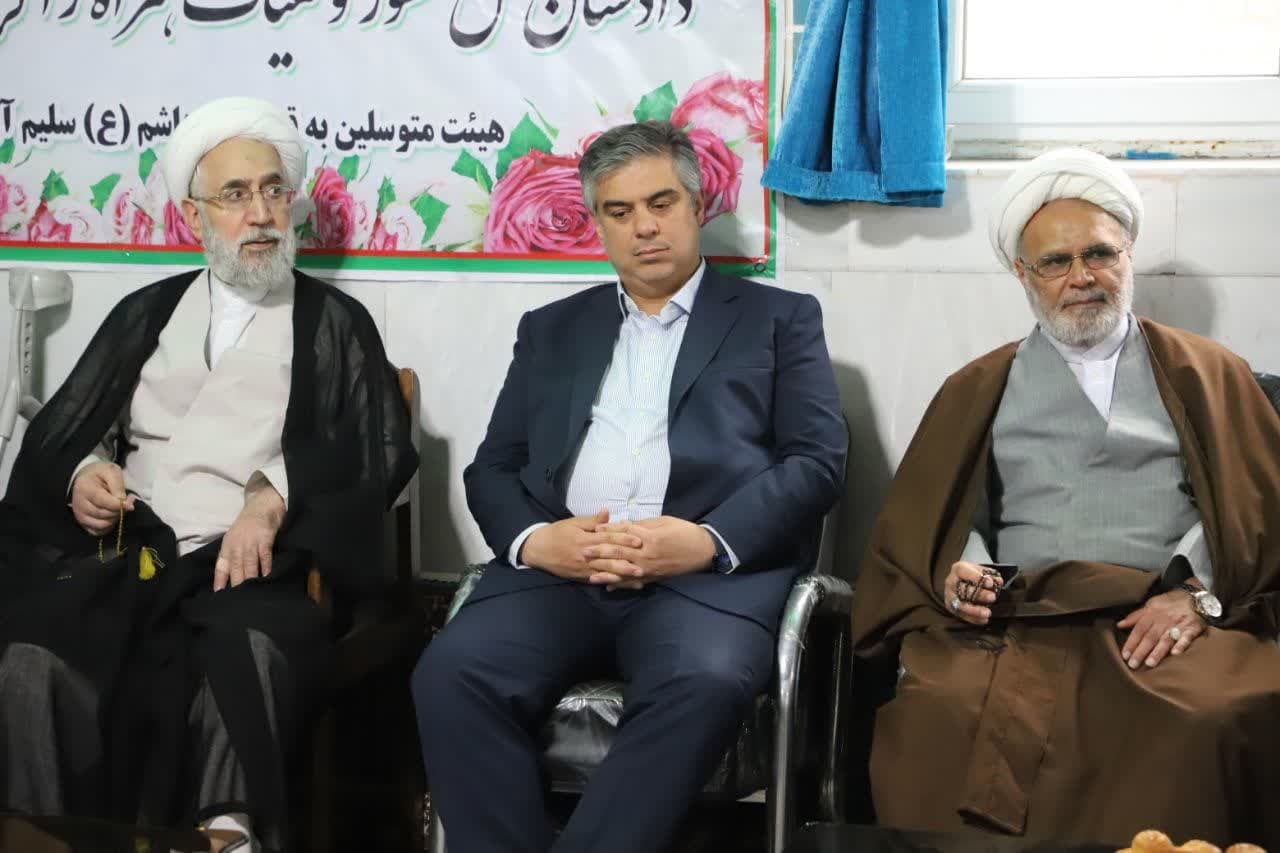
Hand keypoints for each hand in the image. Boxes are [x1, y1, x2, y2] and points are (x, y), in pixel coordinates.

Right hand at [70, 462, 134, 535]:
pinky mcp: (83, 523)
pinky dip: (109, 526)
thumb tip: (125, 504)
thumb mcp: (111, 472)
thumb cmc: (100, 474)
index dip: (119, 505)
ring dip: (115, 518)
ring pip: (102, 525)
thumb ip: (118, 486)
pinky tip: (113, 516)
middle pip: (104, 514)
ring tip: (120, 507)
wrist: (86, 477)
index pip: (103, 502)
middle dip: (119, 510)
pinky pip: (98, 531)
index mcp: (84, 488)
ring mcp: (80, 515)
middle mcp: (79, 504)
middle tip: (128, 501)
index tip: (131, 504)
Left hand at [214, 484, 285, 591]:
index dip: (219, 580)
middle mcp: (237, 545)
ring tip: (251, 593)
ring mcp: (251, 542)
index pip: (221, 566)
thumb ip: (230, 557)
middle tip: (237, 600)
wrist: (262, 506)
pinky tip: (266, 576)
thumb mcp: (233, 539)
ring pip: (249, 564)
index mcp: (228, 546)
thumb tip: (225, 579)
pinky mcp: (265, 538)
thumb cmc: (247, 526)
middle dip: (236, 584)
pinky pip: (264, 555)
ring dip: (250, 579)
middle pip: (236, 568)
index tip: (218, 594)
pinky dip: (265, 566)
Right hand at [520, 508, 643, 583]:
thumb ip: (592, 520)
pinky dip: (611, 583)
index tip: (639, 540)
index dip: (624, 539)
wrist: (538, 549)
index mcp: (585, 539)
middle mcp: (586, 555)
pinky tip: (622, 585)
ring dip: (623, 574)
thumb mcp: (573, 522)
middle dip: (628, 560)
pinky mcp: (581, 577)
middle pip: (610, 557)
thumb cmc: (557, 533)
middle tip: (645, 563)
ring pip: (606, 571)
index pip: (608, 538)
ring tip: (638, 577)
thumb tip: (607, 512)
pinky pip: (598, 580)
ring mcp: (584, 568)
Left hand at [583, 516, 716, 588]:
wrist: (703, 551)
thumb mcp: (664, 522)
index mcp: (649, 537)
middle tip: (583, 551)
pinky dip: (620, 584)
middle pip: (619, 552)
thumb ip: (644, 525)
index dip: (608, 531)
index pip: (623, 533)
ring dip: (605, 572)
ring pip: (623, 570)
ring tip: (589, 574)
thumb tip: (625, 525)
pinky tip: (608, 586)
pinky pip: (633, 582)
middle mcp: (647, 554)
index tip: (594, 529)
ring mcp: (649, 568)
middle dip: (600, 551)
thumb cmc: (685, 532)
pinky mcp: (653, 577)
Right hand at [942, 561, 1002, 625]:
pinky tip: (984, 620)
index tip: (990, 583)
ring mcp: (949, 595)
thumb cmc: (973, 575)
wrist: (961, 581)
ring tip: (988, 613)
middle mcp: (951, 582)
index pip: (964, 571)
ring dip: (975, 610)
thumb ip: (990, 575)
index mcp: (958, 569)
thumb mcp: (980, 570)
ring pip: (960, 604)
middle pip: (963, 589)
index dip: (976, 577)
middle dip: (979, 594)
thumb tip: (998, 581)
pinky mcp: (950, 607)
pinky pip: (961, 615)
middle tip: (993, 597)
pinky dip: (973, 619)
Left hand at [1117, 589, 1205, 668]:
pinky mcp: (1192, 628)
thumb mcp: (1150, 605)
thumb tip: (1119, 625)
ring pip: (1166, 639)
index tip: (1124, 656)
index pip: (1139, 630)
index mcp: (1152, 613)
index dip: (1131, 642)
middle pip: (1150, 637)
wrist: (1194, 597)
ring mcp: (1178, 624)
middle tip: (1133, 664)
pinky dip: (1181, 644)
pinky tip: (1175, 653)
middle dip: (1141, 651)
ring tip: (1150, 663)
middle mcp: (1163, 620)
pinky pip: (1187, 637)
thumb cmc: (1169, 603)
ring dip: (1158, 652)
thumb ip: (1135, 616)